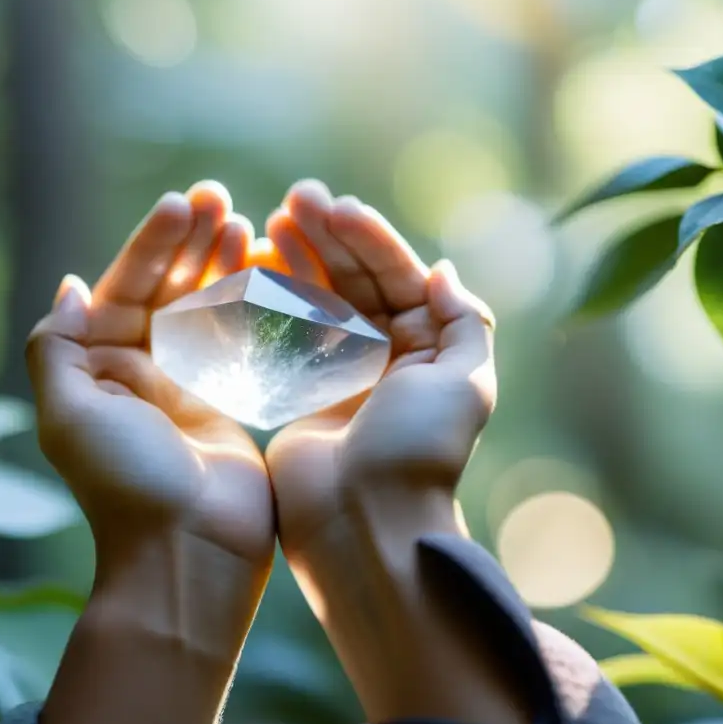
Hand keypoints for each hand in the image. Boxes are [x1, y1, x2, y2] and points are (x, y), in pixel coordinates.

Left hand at [26, 182, 273, 571]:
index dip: (152, 246)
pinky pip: (238, 343)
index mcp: (98, 370)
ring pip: (205, 311)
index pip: (124, 289)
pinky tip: (269, 274)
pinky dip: (252, 308)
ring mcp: (186, 388)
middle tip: (220, 200)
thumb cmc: (125, 484)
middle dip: (191, 245)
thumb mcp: (68, 415)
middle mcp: (139, 374)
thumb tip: (70, 285)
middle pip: (167, 292)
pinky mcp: (228, 405)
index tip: (183, 205)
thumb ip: (57, 348)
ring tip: (247, 225)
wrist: (189, 552)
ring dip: (223, 267)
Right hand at [263, 181, 526, 723]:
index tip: (335, 208)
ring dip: (300, 261)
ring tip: (273, 223)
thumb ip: (464, 323)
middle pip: (357, 282)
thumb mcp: (466, 383)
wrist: (365, 523)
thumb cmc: (419, 452)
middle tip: (296, 200)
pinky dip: (275, 303)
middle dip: (329, 239)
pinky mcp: (304, 397)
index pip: (399, 277)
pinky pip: (289, 337)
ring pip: (320, 303)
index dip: (369, 239)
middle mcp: (389, 359)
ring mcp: (343, 377)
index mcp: (429, 351)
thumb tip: (443, 272)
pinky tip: (257, 269)